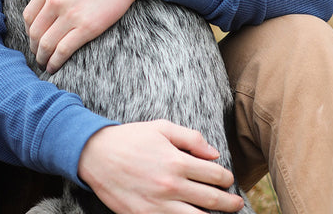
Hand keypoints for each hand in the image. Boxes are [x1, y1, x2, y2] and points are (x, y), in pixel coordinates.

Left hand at [21, 0, 153, 72]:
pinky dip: (55, 62)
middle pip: (35, 32)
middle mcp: (55, 2)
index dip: (28, 30)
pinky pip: (63, 50)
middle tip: (37, 53)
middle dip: (34, 46)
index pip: (28, 16)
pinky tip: (54, 66)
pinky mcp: (87, 28)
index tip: (34, 37)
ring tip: (44, 63)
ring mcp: (70, 15)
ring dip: (42, 57)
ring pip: (46, 44)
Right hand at [78, 121, 244, 213]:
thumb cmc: (129, 138)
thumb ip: (189, 137)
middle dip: (230, 203)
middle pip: (212, 200)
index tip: (228, 179)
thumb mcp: (160, 127)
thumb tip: (214, 153)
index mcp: (176, 161)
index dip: (226, 178)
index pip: (214, 174)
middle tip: (237, 203)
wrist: (96, 155)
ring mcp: (159, 205)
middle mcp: (171, 185)